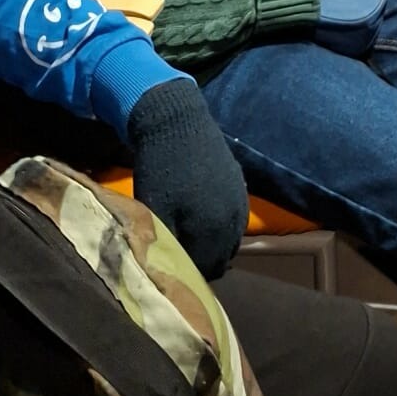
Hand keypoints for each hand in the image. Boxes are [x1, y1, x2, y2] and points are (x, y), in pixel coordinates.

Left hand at [127, 80, 247, 279]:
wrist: (177, 121)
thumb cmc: (162, 169)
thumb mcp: (156, 210)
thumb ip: (166, 244)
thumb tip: (171, 268)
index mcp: (214, 231)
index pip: (204, 269)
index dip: (188, 274)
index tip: (172, 269)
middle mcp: (234, 222)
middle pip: (221, 258)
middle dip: (203, 263)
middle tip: (180, 258)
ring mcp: (240, 202)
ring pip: (230, 240)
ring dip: (214, 246)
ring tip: (192, 241)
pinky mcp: (240, 185)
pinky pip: (234, 220)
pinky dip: (221, 227)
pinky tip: (204, 220)